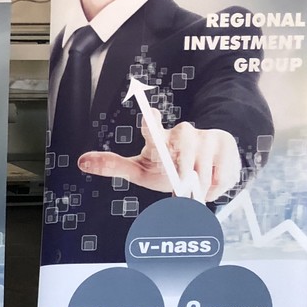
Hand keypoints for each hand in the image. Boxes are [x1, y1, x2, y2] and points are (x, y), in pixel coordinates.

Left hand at [77, 105, 241, 201]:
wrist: (200, 174)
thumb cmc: (165, 170)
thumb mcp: (140, 172)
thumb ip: (113, 166)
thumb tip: (81, 161)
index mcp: (158, 138)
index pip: (153, 129)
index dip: (152, 123)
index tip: (151, 116)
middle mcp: (182, 133)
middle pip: (185, 148)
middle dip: (184, 171)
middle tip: (181, 188)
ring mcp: (206, 137)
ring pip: (204, 165)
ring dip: (198, 184)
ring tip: (191, 190)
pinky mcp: (226, 146)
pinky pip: (221, 174)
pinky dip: (215, 186)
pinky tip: (208, 184)